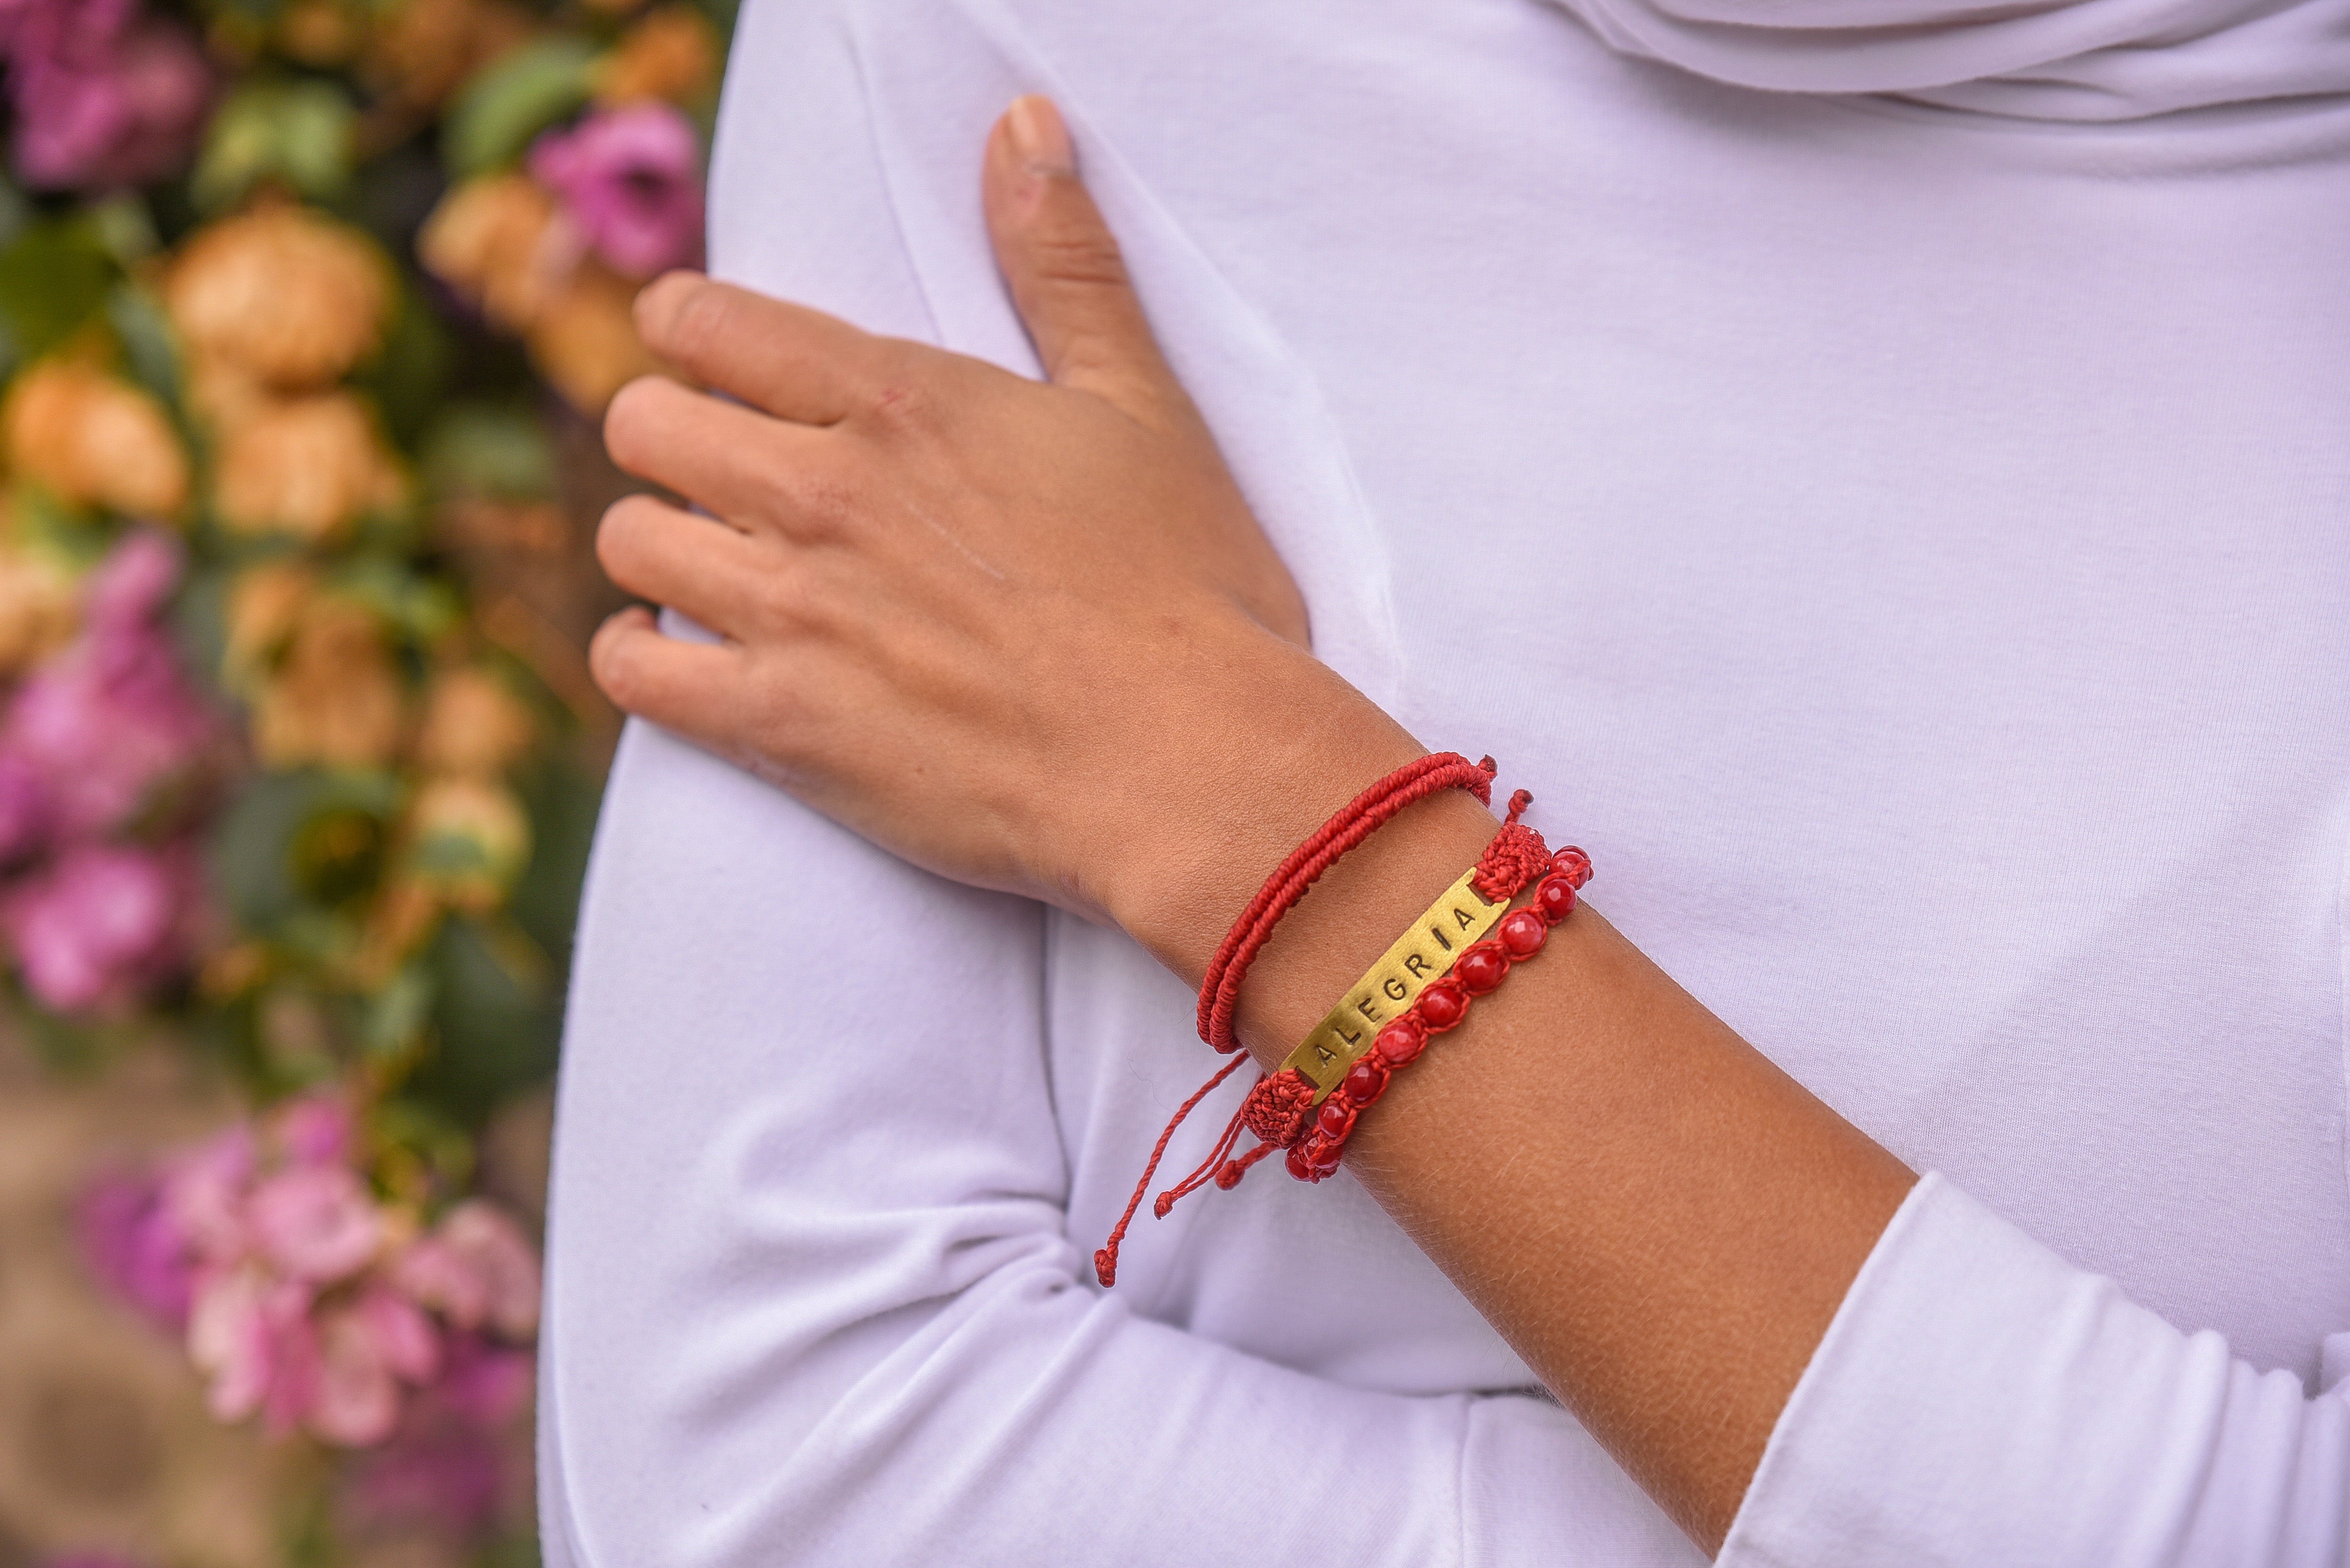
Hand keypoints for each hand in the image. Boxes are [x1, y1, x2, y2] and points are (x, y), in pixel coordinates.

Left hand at [591, 97, 1415, 961]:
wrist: (1190, 762)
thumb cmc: (1188, 587)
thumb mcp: (1142, 403)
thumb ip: (1064, 261)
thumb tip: (1022, 122)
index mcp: (896, 400)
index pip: (706, 321)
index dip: (690, 331)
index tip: (711, 356)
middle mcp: (821, 492)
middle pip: (644, 425)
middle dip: (669, 437)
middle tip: (721, 471)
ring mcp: (792, 612)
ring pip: (629, 541)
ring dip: (657, 544)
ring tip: (710, 564)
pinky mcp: (781, 729)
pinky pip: (634, 674)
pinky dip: (640, 659)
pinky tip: (679, 656)